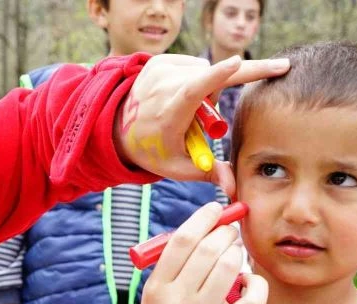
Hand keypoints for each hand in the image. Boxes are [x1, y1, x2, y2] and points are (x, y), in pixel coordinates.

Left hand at [114, 54, 289, 196]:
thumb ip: (210, 173)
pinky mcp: (158, 60)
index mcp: (168, 115)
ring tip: (187, 110)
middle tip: (200, 121)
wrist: (119, 130)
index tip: (238, 62)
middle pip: (208, 78)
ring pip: (203, 71)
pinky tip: (180, 95)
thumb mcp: (179, 168)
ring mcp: (158, 71)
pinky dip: (195, 77)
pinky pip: (193, 65)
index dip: (217, 76)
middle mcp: (162, 88)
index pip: (193, 91)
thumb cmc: (154, 151)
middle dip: (217, 95)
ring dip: (206, 87)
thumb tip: (234, 189)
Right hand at [129, 202, 267, 303]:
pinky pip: (250, 299)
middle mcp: (177, 299)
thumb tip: (204, 232)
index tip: (216, 210)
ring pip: (230, 268)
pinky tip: (251, 285)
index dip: (203, 218)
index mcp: (157, 287)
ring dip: (240, 256)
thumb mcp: (154, 301)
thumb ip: (173, 270)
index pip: (182, 240)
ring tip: (239, 258)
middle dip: (226, 234)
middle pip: (208, 249)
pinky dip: (257, 285)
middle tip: (232, 234)